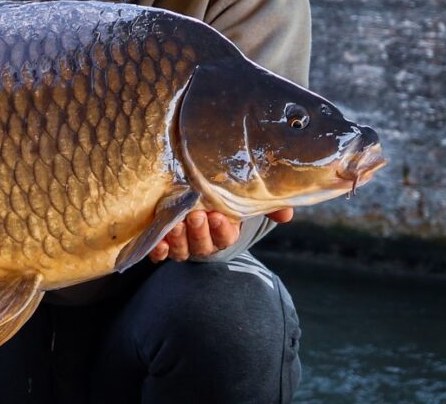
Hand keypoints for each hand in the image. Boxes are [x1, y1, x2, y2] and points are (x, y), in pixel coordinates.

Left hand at [148, 208, 292, 262]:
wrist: (190, 191)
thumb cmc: (221, 195)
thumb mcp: (243, 197)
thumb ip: (267, 204)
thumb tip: (286, 214)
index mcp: (224, 232)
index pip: (226, 238)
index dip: (222, 230)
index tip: (217, 216)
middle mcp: (203, 242)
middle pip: (203, 246)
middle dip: (200, 232)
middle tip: (196, 216)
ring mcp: (183, 244)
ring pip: (182, 251)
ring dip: (179, 240)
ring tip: (176, 224)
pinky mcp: (164, 242)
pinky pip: (161, 254)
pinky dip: (159, 250)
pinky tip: (158, 242)